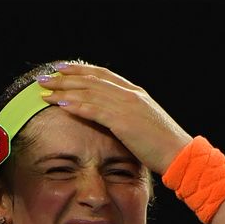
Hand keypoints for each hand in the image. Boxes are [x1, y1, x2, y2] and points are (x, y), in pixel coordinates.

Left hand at [37, 63, 191, 174]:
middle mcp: (130, 94)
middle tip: (45, 78)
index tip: (61, 69)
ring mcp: (127, 106)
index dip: (80, 70)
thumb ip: (127, 114)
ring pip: (89, 92)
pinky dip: (76, 105)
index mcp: (135, 92)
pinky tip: (61, 104)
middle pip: (91, 81)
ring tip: (45, 91)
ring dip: (64, 90)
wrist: (179, 154)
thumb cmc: (162, 144)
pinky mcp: (123, 122)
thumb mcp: (144, 122)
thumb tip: (109, 117)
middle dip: (65, 78)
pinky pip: (95, 110)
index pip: (102, 74)